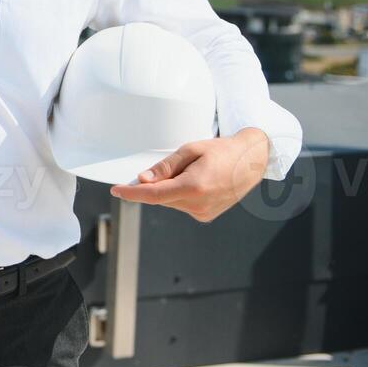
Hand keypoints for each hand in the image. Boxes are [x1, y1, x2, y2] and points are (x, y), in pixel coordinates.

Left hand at [108, 128, 270, 222]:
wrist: (252, 161)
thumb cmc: (222, 151)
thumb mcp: (191, 150)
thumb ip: (165, 167)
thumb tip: (143, 180)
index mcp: (193, 187)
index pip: (153, 195)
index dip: (131, 193)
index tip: (116, 191)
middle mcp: (198, 205)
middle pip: (160, 197)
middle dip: (154, 184)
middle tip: (170, 167)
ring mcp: (203, 213)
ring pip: (170, 201)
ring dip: (170, 188)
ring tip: (193, 171)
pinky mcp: (206, 216)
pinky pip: (181, 205)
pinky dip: (180, 194)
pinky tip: (197, 181)